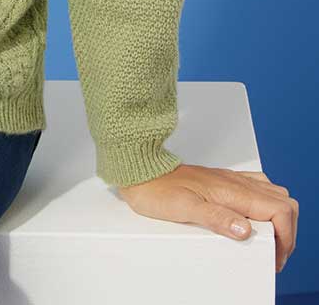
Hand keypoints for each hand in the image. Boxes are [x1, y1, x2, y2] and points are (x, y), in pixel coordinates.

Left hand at [117, 163, 298, 272]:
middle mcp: (236, 182)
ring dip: (278, 218)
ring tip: (266, 240)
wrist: (141, 171)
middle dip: (287, 230)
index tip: (275, 256)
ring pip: (272, 194)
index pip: (280, 209)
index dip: (286, 236)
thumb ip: (217, 218)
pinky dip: (265, 206)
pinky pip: (256, 188)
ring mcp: (230, 180)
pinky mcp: (222, 181)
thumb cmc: (158, 190)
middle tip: (274, 252)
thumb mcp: (185, 208)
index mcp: (233, 190)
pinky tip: (250, 220)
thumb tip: (245, 229)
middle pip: (283, 201)